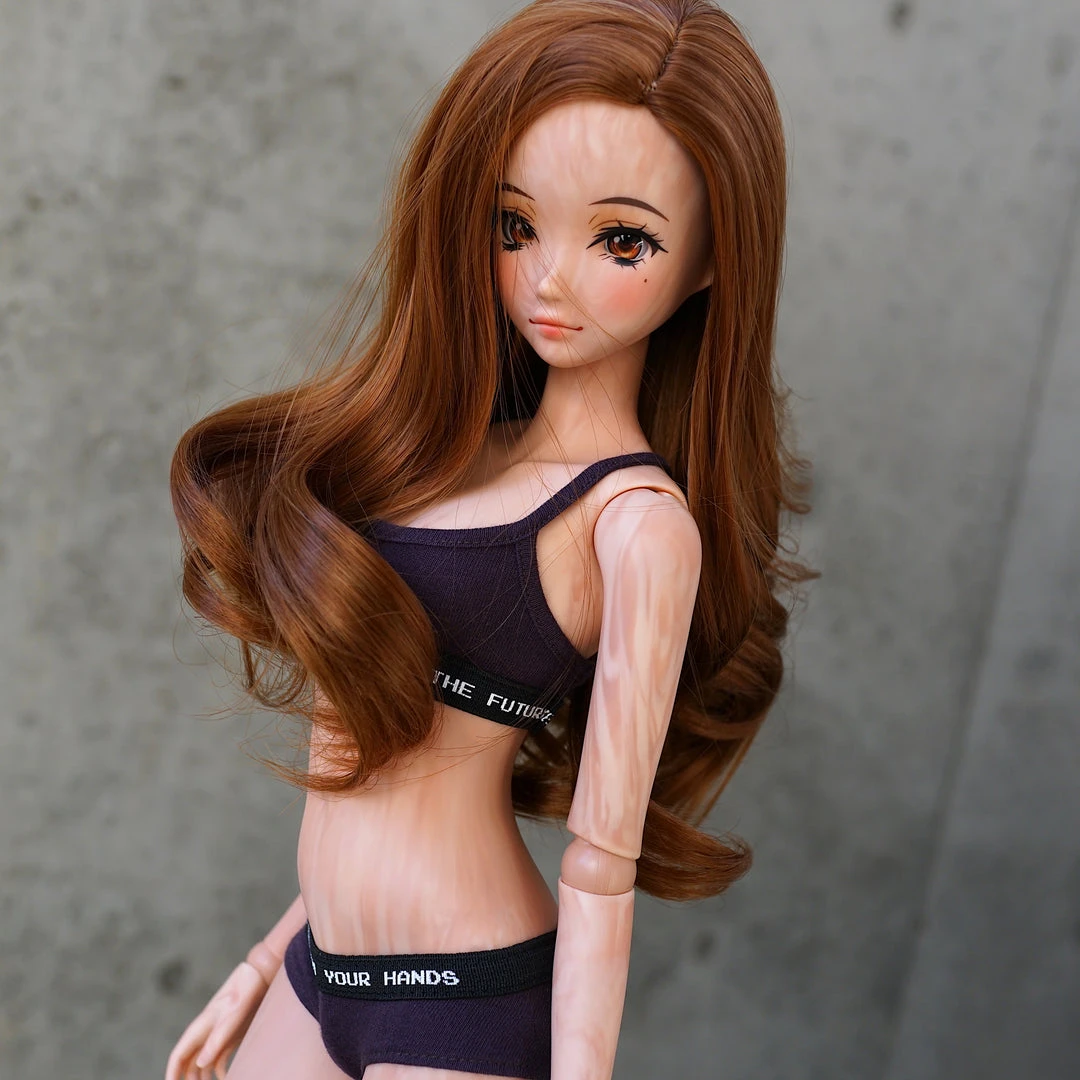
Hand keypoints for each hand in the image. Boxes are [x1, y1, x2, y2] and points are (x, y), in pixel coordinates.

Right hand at [165, 960, 268, 1079]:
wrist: (261, 974)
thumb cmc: (246, 991)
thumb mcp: (234, 1015)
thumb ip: (217, 1038)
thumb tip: (200, 1063)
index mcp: (201, 1027)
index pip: (178, 1055)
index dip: (171, 1073)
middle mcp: (206, 1032)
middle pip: (189, 1063)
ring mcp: (218, 1034)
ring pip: (203, 1064)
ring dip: (203, 1079)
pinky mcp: (232, 1036)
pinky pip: (219, 1059)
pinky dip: (220, 1073)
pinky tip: (228, 1078)